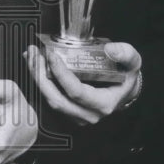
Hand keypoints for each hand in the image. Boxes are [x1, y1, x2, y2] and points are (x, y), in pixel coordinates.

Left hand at [26, 42, 142, 126]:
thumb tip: (111, 49)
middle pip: (56, 99)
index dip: (61, 74)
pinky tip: (34, 63)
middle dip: (40, 76)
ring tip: (31, 56)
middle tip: (34, 54)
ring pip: (49, 99)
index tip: (52, 55)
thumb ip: (126, 54)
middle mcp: (87, 114)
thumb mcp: (133, 63)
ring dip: (37, 77)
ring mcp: (75, 115)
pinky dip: (39, 79)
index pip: (76, 92)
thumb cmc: (126, 77)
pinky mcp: (67, 110)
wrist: (124, 91)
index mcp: (103, 104)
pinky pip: (49, 96)